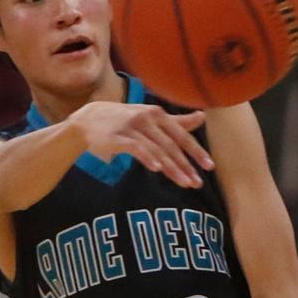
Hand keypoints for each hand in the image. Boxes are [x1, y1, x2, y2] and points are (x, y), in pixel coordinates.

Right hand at [69, 101, 213, 187]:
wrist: (88, 120)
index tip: (209, 166)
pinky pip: (136, 148)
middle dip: (186, 165)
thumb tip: (202, 116)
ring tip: (184, 183)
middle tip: (198, 182)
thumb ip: (176, 121)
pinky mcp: (117, 137)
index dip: (196, 151)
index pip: (181, 135)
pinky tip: (157, 169)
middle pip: (171, 145)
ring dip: (172, 168)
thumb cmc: (124, 120)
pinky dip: (147, 158)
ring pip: (156, 150)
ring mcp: (132, 127)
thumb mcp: (151, 118)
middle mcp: (147, 118)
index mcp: (158, 114)